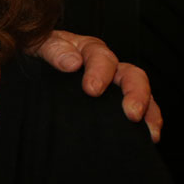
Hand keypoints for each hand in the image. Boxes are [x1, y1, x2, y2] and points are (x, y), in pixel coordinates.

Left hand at [35, 31, 161, 141]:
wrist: (33, 70)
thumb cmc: (36, 53)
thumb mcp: (38, 45)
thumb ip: (53, 50)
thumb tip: (72, 62)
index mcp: (87, 50)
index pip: (100, 56)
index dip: (100, 71)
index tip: (92, 89)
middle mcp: (106, 65)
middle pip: (130, 74)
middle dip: (135, 93)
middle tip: (131, 113)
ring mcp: (113, 84)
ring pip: (141, 92)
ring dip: (148, 109)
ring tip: (149, 130)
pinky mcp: (113, 103)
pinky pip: (140, 108)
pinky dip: (148, 121)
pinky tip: (150, 137)